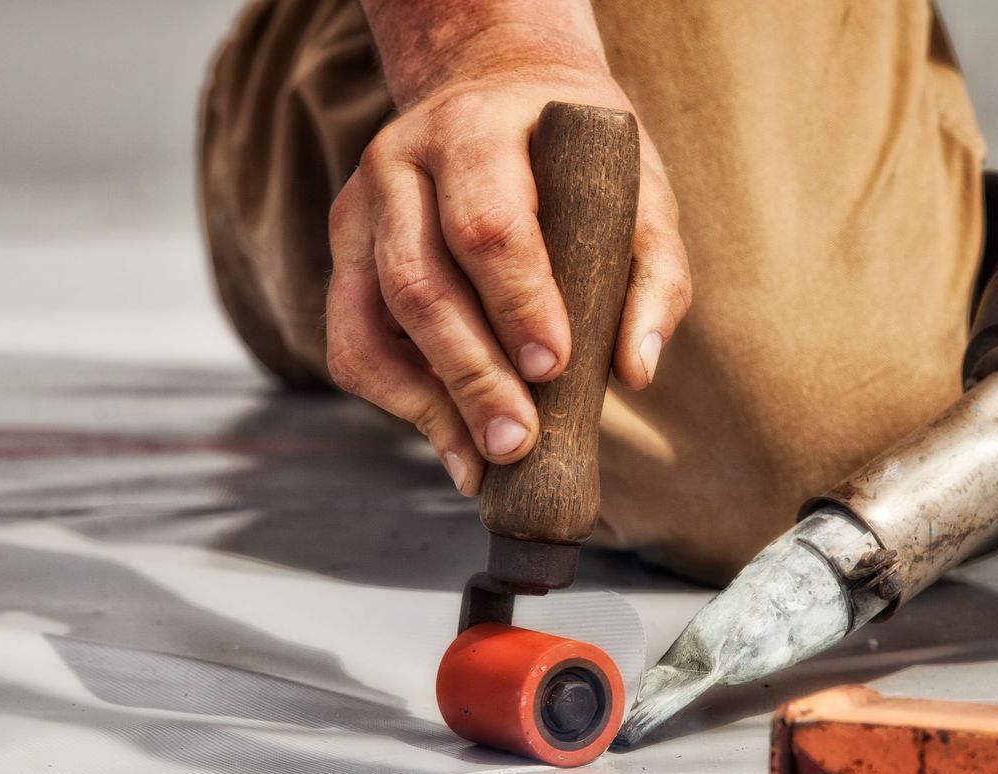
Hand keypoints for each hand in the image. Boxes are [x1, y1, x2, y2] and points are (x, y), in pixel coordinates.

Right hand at [325, 41, 689, 495]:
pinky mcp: (344, 252)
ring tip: (484, 462)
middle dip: (471, 374)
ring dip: (428, 403)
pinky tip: (451, 443)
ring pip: (369, 320)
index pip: (486, 225)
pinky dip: (399, 403)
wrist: (494, 88)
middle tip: (519, 442)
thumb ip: (653, 271)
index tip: (553, 367)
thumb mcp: (634, 187)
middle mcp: (400, 162)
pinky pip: (350, 342)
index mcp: (475, 132)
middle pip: (417, 282)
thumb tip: (636, 369)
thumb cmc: (574, 154)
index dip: (516, 302)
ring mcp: (359, 207)